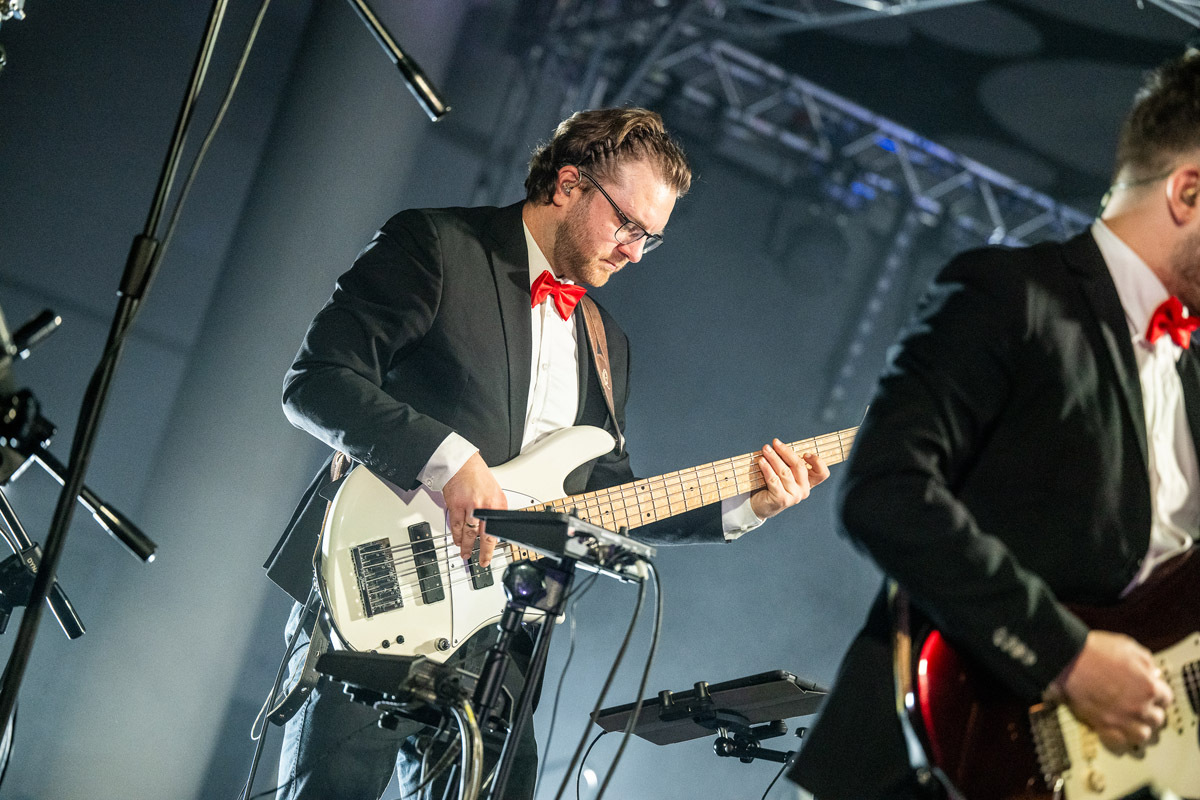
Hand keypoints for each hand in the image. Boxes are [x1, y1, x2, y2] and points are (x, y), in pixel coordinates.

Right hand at [441, 452, 506, 566]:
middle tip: (482, 561)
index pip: (497, 529)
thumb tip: (494, 526)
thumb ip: (495, 509)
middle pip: (483, 535)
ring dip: (466, 546)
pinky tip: (457, 541)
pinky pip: (455, 525)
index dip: (493, 545)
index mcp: (497, 503)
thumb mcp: (495, 492)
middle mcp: (484, 506)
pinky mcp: (455, 505)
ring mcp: (469, 506)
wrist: (461, 463)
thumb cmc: (477, 476)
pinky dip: (455, 535)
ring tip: (466, 554)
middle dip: (483, 552)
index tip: (491, 554)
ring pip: (467, 532)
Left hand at [749, 439, 830, 519]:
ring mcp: (794, 496)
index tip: (805, 454)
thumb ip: (788, 462)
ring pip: (785, 472)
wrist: (761, 505)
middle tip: (775, 442)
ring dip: (774, 457)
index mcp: (808, 482)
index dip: (817, 462)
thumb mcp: (785, 473)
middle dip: (786, 452)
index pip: (822, 473)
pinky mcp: (782, 500)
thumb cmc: (773, 485)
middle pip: (800, 466)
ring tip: (765, 449)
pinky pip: (774, 480)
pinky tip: (761, 461)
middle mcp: (804, 490)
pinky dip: (767, 468)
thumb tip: (780, 444)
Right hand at [1052, 630, 1172, 753]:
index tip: (1150, 694)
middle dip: (1149, 712)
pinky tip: (1116, 731)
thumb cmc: (1093, 650)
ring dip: (1138, 729)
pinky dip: (1119, 739)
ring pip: (1142, 735)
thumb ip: (1146, 662)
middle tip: (1140, 707)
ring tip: (1131, 722)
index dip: (1157, 695)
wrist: (1066, 659)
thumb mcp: (1127, 646)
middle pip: (1157, 719)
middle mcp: (1138, 706)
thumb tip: (1153, 674)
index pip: (1165, 699)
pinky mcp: (1102, 726)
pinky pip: (1118, 743)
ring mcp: (1120, 719)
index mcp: (1148, 686)